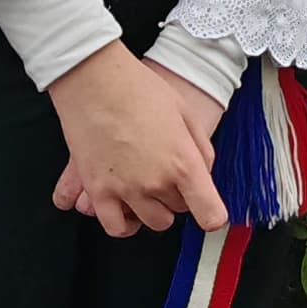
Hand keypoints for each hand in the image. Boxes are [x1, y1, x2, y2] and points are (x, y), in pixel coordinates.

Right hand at [45, 47, 228, 237]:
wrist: (94, 80)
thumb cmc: (139, 89)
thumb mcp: (185, 112)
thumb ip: (202, 149)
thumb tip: (206, 174)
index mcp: (183, 162)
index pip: (210, 214)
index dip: (213, 215)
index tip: (209, 212)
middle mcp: (156, 182)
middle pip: (179, 211)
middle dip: (179, 196)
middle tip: (169, 175)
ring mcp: (126, 190)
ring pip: (152, 222)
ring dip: (154, 208)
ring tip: (148, 187)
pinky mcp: (98, 191)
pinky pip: (116, 227)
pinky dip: (124, 224)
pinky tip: (127, 208)